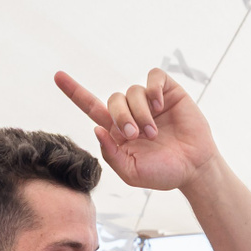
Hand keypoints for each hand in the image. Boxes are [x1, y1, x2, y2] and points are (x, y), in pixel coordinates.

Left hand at [54, 68, 217, 192]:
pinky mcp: (168, 92)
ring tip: (154, 132)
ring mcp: (150, 101)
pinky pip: (154, 77)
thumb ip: (111, 154)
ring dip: (141, 113)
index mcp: (117, 130)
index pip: (91, 106)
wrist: (193, 169)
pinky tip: (160, 107)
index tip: (57, 76)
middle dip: (121, 116)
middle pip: (113, 99)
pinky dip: (154, 89)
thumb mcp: (131, 172)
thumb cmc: (163, 173)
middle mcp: (131, 112)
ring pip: (133, 91)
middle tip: (135, 135)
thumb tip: (97, 129)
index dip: (74, 91)